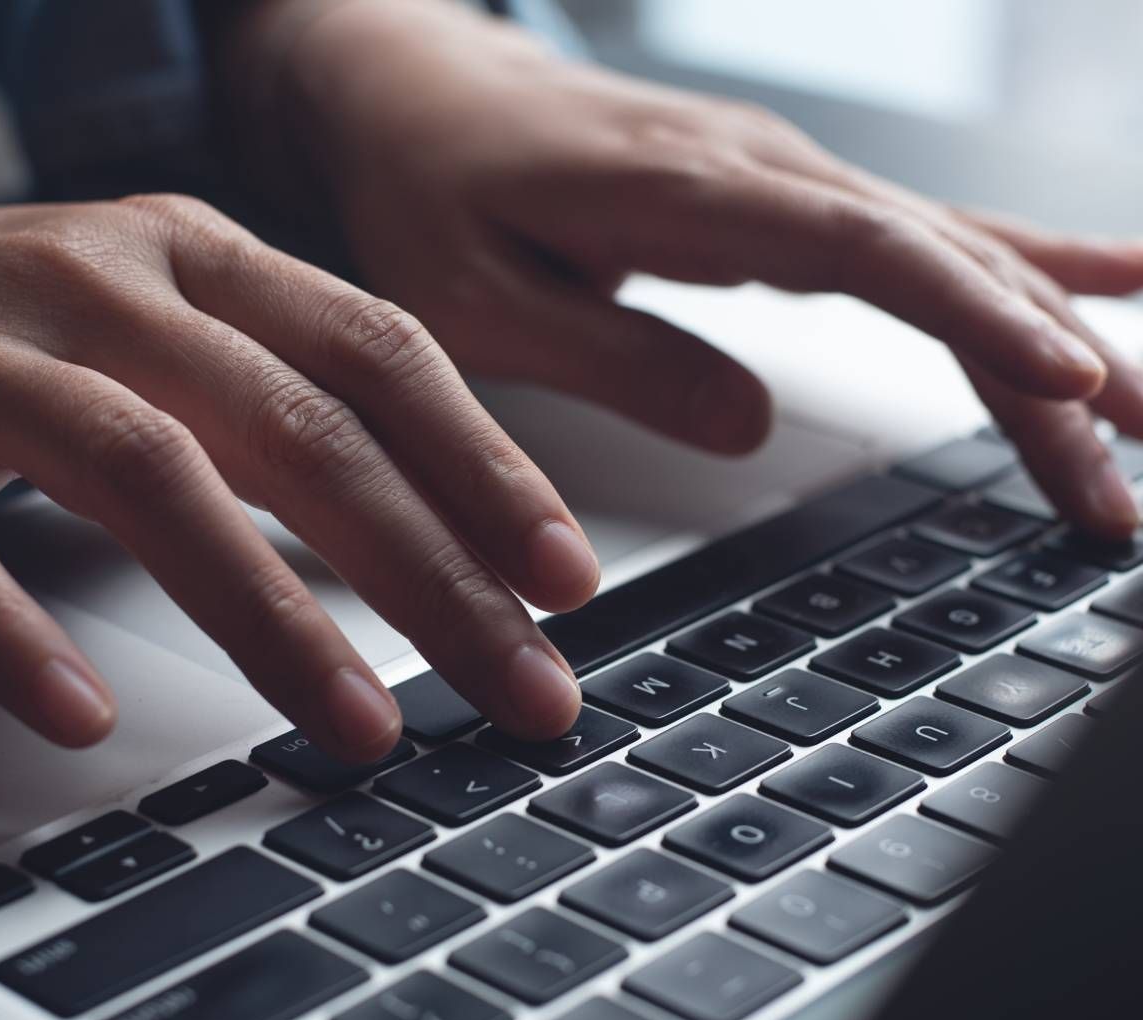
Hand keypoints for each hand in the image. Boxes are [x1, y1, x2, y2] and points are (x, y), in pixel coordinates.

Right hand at [0, 197, 596, 751]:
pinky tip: (87, 713)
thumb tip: (443, 547)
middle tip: (525, 689)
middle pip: (308, 432)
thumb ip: (291, 417)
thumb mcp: (181, 339)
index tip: (566, 579)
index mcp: (208, 263)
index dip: (487, 468)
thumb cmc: (33, 333)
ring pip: (154, 475)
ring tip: (363, 732)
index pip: (385, 358)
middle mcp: (113, 285)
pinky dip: (16, 627)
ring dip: (272, 618)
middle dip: (434, 575)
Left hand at [246, 0, 1142, 536]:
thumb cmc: (424, 193)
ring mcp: (775, 179)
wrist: (404, 94)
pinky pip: (909, 240)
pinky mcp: (771, 198)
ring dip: (1048, 332)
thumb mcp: (479, 300)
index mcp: (689, 194)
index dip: (977, 316)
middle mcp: (758, 172)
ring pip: (943, 254)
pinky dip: (1005, 272)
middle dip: (1048, 360)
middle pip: (939, 261)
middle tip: (1125, 472)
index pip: (868, 255)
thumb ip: (613, 356)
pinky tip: (1089, 288)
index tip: (1070, 385)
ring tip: (1140, 413)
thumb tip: (750, 420)